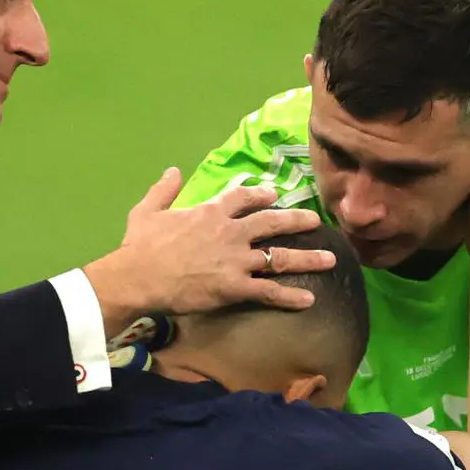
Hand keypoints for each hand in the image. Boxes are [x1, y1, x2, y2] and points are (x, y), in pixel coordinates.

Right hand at [81, 170, 332, 334]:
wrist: (139, 276)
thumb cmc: (141, 246)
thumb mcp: (147, 210)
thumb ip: (164, 189)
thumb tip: (172, 170)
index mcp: (211, 212)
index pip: (243, 197)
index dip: (261, 195)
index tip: (274, 195)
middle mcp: (231, 232)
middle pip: (272, 223)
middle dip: (297, 221)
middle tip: (315, 221)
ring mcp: (237, 260)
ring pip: (280, 257)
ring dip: (307, 258)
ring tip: (330, 259)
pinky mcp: (236, 287)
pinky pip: (269, 291)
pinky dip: (290, 296)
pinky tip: (309, 300)